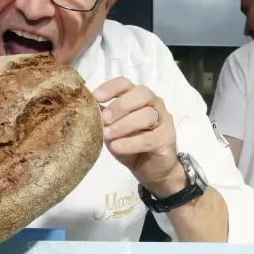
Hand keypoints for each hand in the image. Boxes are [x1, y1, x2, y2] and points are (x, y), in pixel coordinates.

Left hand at [94, 77, 186, 197]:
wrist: (151, 169)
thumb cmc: (130, 145)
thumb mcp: (112, 130)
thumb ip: (104, 119)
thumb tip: (86, 109)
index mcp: (138, 97)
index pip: (125, 83)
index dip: (110, 88)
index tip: (95, 97)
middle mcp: (153, 104)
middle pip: (141, 94)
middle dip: (120, 106)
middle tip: (104, 119)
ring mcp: (163, 120)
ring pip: (146, 115)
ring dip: (123, 125)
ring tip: (107, 135)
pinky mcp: (166, 139)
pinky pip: (148, 138)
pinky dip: (130, 143)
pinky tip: (116, 147)